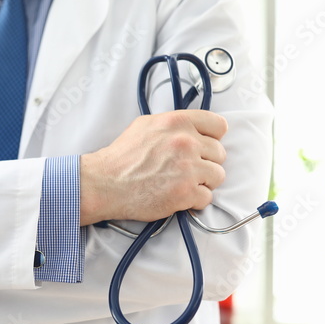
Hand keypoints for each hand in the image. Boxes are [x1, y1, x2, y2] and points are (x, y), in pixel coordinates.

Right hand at [79, 110, 227, 224]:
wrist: (105, 183)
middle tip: (187, 170)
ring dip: (203, 182)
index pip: (219, 126)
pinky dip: (194, 201)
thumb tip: (192, 129)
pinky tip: (178, 197)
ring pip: (218, 176)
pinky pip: (206, 198)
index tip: (204, 147)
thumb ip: (173, 125)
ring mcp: (188, 168)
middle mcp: (186, 142)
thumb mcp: (146, 125)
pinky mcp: (185, 193)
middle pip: (219, 153)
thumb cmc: (121, 157)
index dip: (212, 138)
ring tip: (184, 184)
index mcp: (178, 122)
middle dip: (206, 163)